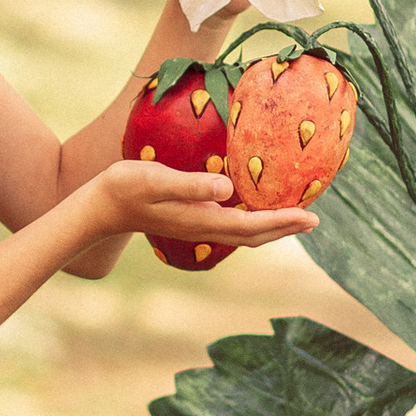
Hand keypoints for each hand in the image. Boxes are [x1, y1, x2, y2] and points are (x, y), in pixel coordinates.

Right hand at [91, 160, 318, 250]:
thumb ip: (192, 184)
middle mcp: (203, 227)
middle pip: (253, 235)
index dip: (282, 221)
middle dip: (285, 228)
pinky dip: (253, 219)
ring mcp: (197, 225)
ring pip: (244, 232)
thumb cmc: (126, 188)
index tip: (309, 217)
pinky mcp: (192, 219)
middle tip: (314, 220)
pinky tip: (258, 208)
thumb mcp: (157, 180)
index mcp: (200, 220)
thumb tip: (227, 189)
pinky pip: (232, 223)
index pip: (251, 224)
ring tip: (295, 216)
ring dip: (272, 227)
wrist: (102, 206)